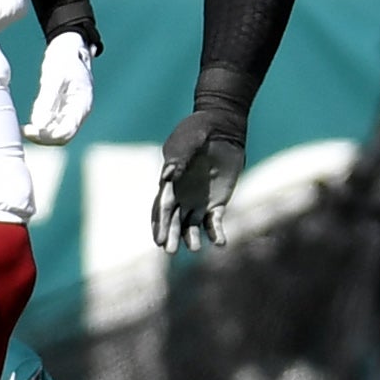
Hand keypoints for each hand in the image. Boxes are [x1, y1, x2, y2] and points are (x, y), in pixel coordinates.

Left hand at [24, 32, 94, 144]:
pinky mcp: (61, 107)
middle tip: (23, 131)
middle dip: (43, 138)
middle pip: (62, 136)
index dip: (48, 136)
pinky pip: (51, 124)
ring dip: (40, 134)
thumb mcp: (55, 76)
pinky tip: (26, 124)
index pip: (67, 132)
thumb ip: (47, 101)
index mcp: (82, 105)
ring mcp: (71, 110)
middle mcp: (78, 111)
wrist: (69, 45)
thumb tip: (39, 124)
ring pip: (56, 132)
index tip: (29, 131)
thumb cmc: (64, 57)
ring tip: (22, 129)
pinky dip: (39, 127)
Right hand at [152, 107, 247, 251]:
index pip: (162, 208)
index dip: (159, 224)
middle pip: (173, 221)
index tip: (159, 240)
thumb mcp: (187, 140)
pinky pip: (214, 222)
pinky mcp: (216, 203)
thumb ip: (179, 157)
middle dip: (170, 236)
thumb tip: (168, 175)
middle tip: (170, 251)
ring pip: (191, 226)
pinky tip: (220, 243)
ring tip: (193, 248)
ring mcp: (198, 202)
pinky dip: (216, 233)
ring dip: (191, 238)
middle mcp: (181, 196)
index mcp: (170, 183)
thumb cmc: (199, 131)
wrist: (221, 128)